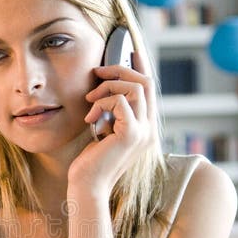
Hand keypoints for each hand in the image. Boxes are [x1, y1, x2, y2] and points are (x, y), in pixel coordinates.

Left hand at [69, 51, 157, 189]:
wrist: (87, 187)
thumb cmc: (91, 162)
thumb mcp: (103, 131)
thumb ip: (112, 113)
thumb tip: (107, 89)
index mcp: (145, 127)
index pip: (149, 89)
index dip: (141, 66)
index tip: (131, 50)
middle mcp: (150, 129)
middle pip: (146, 82)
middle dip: (120, 70)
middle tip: (98, 71)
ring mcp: (143, 132)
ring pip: (135, 88)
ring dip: (108, 87)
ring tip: (91, 100)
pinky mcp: (131, 135)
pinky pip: (121, 101)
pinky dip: (103, 102)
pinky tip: (91, 117)